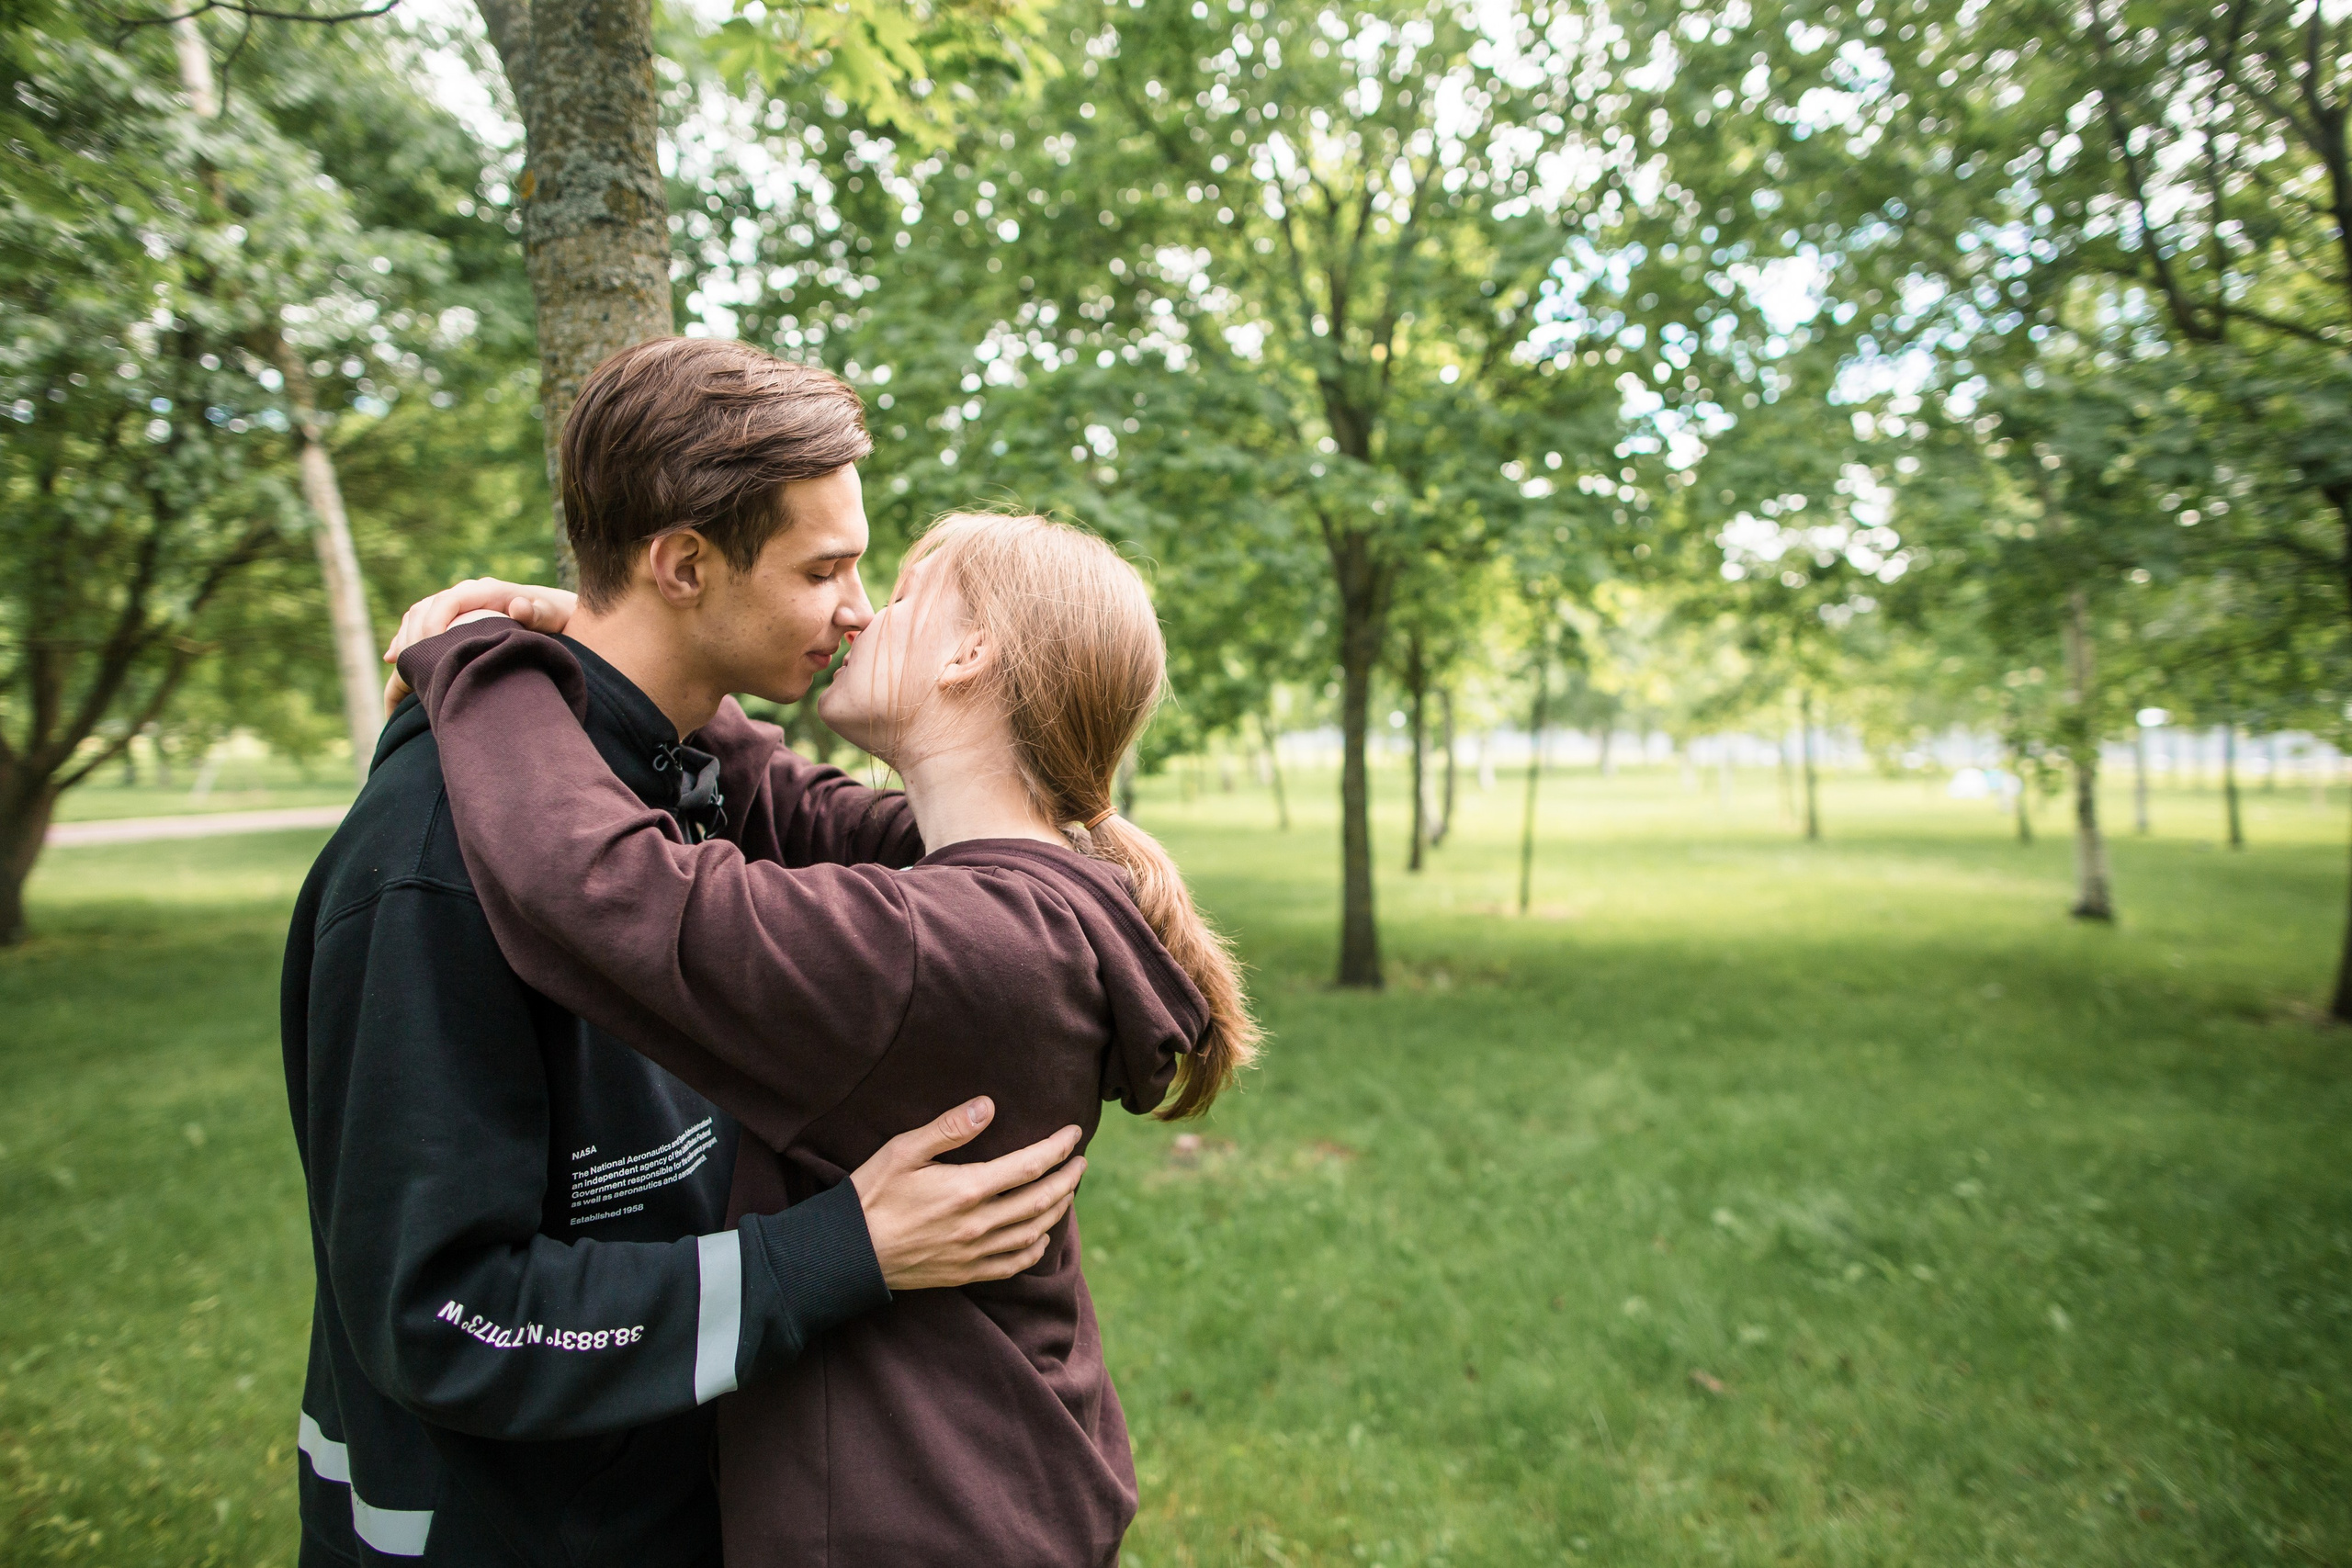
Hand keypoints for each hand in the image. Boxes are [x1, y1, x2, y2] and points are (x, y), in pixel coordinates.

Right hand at [380, 579, 575, 716]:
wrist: (563, 612)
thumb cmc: (559, 616)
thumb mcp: (554, 615)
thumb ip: (538, 611)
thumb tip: (518, 605)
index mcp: (488, 591)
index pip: (449, 601)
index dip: (433, 623)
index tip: (428, 650)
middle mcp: (471, 593)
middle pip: (428, 608)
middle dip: (414, 635)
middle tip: (406, 665)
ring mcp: (464, 604)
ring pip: (421, 615)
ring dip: (405, 637)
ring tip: (396, 664)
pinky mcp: (460, 617)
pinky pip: (424, 624)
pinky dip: (408, 639)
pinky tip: (394, 660)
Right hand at [848, 1098, 1084, 1290]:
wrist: (846, 1254)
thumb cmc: (870, 1195)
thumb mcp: (903, 1151)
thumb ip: (949, 1128)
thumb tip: (988, 1106)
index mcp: (967, 1190)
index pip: (1029, 1167)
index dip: (1057, 1148)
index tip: (1074, 1133)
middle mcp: (978, 1225)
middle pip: (1041, 1200)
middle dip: (1067, 1178)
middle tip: (1080, 1162)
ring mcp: (973, 1253)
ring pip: (1033, 1232)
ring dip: (1057, 1210)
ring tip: (1067, 1191)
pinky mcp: (964, 1273)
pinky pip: (1013, 1265)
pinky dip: (1034, 1249)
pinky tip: (1040, 1237)